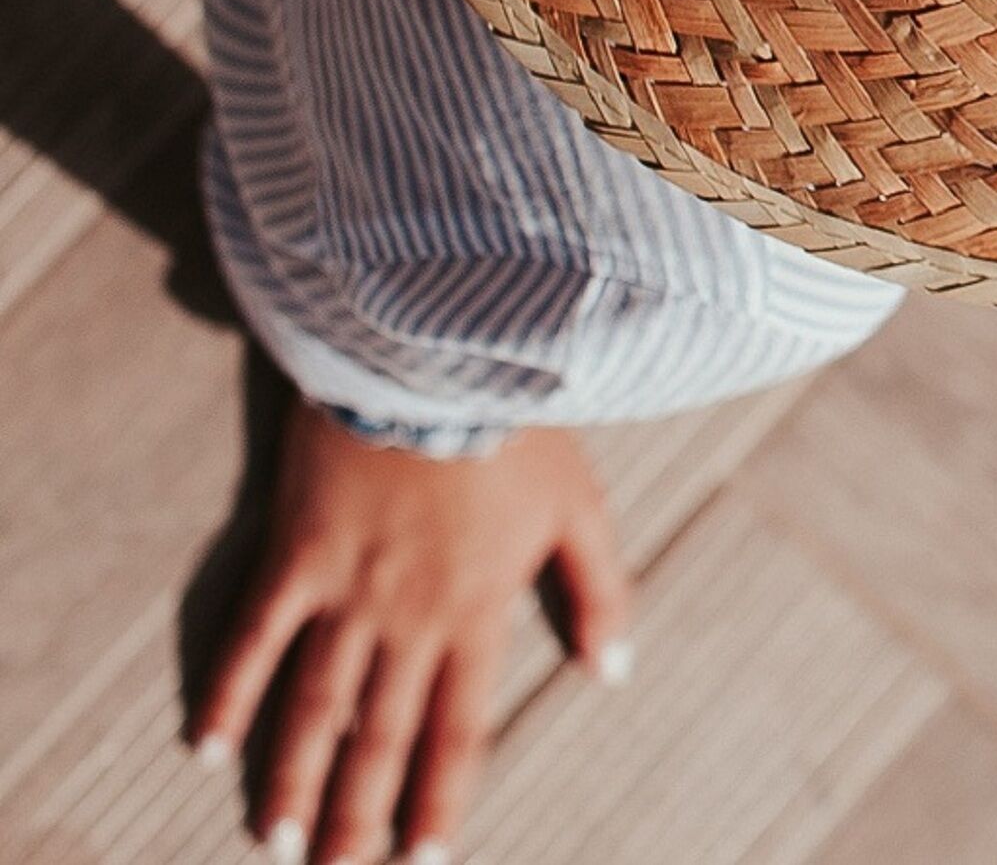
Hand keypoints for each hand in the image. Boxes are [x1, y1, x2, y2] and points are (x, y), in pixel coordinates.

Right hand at [194, 398, 632, 864]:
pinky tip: (207, 748)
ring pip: (314, 706)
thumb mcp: (582, 508)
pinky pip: (254, 639)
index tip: (426, 857)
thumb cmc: (519, 429)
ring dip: (293, 779)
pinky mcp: (295, 556)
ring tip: (279, 842)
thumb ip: (600, 593)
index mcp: (478, 611)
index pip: (457, 729)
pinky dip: (230, 694)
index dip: (440, 798)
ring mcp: (346, 591)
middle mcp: (408, 618)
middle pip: (378, 737)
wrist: (442, 359)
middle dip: (359, 813)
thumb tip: (611, 672)